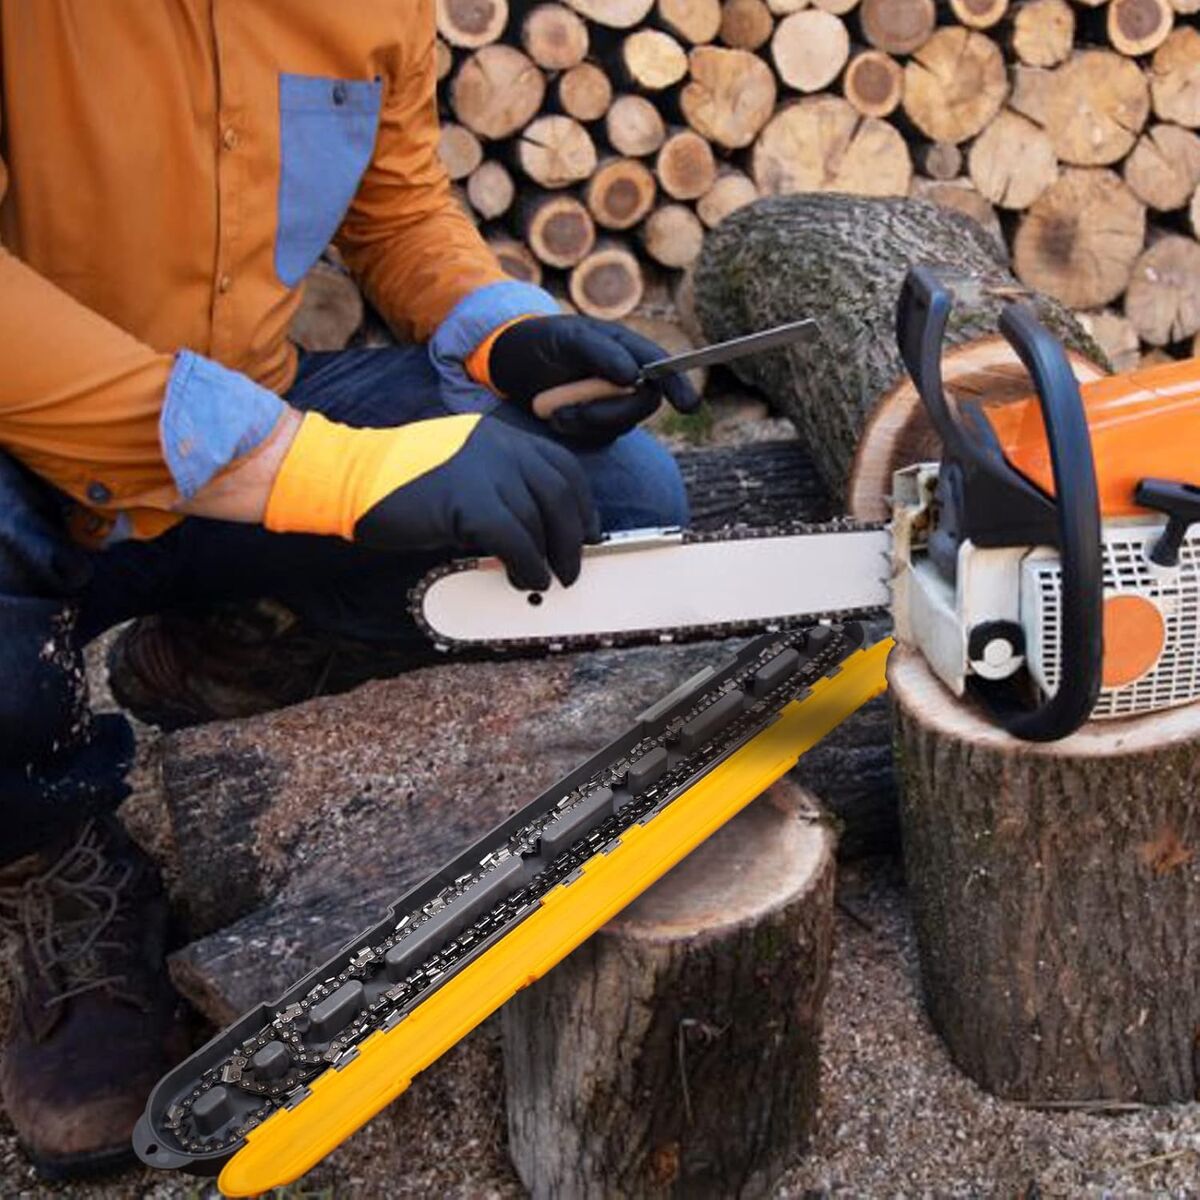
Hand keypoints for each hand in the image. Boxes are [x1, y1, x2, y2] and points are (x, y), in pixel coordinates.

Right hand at [264, 412, 599, 591]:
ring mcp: (485, 471)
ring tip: (543, 580)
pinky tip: (525, 580)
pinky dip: (528, 566)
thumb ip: (496, 484)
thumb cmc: (398, 480)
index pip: (562, 466)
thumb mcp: (458, 467)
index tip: (588, 531)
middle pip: (560, 494)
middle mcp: (499, 447)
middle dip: (573, 536)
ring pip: (540, 520)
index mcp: (499, 436)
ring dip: (549, 558)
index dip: (582, 504)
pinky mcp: (469, 502)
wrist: (350, 475)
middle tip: (571, 567)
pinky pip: (516, 541)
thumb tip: (531, 526)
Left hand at [487, 316, 700, 446]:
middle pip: (643, 404)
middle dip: (609, 413)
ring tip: (555, 411)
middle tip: (569, 412)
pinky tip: (555, 418)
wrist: (509, 365)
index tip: (688, 406)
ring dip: (586, 422)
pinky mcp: (598, 425)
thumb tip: (635, 376)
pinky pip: (601, 437)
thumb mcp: (567, 338)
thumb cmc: (540, 343)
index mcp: (626, 348)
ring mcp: (613, 402)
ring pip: (620, 424)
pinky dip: (577, 431)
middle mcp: (626, 377)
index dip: (679, 385)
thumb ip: (601, 352)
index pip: (662, 367)